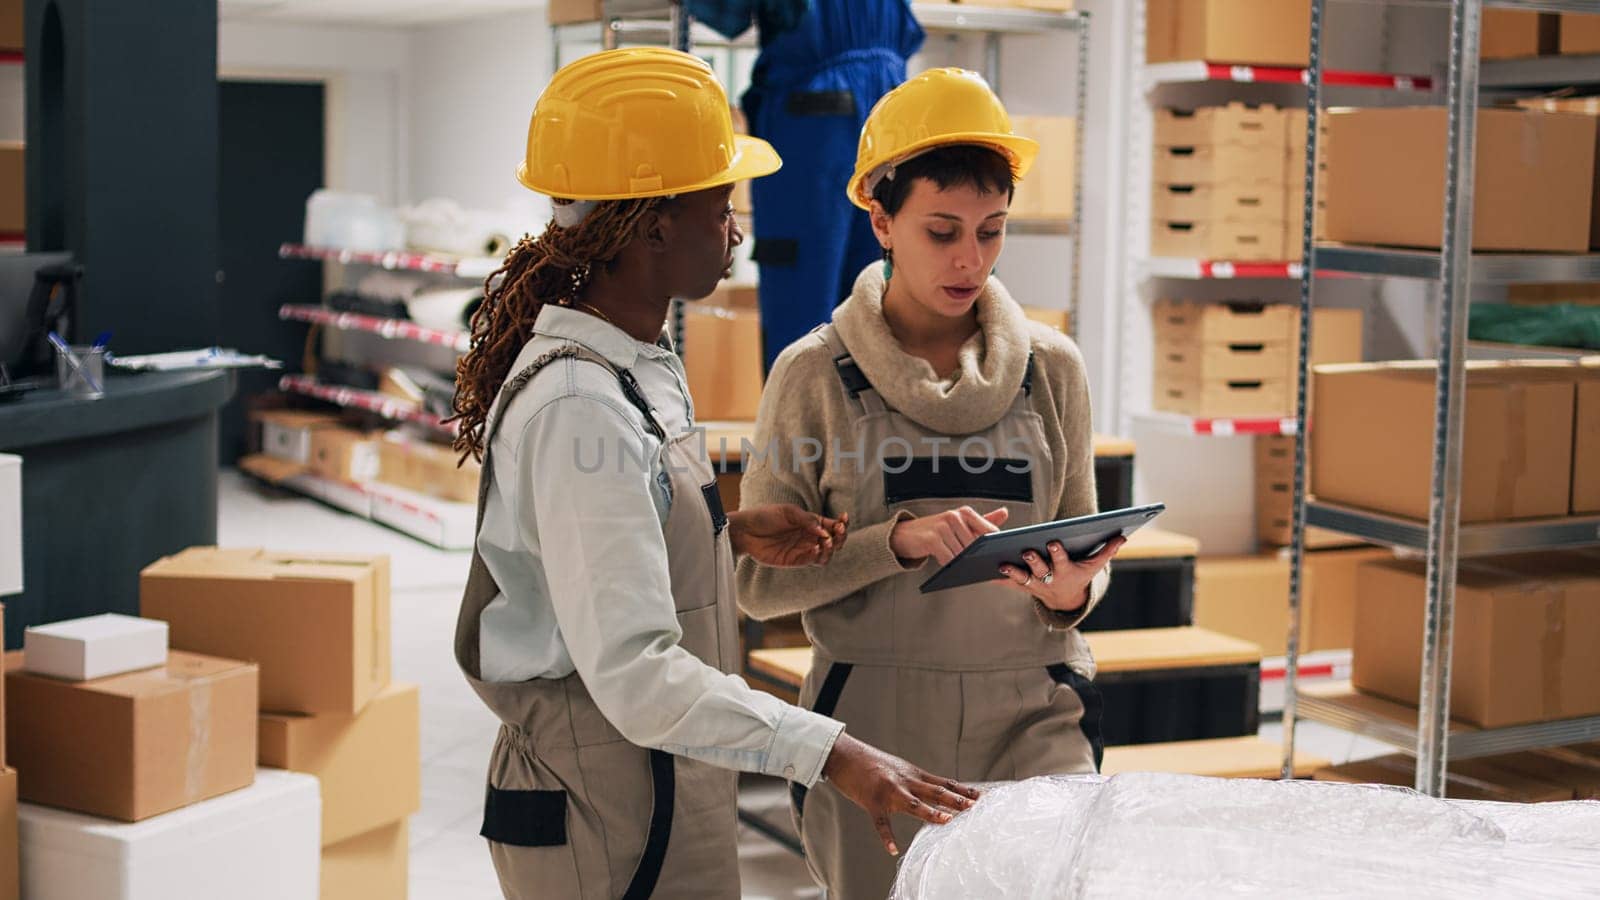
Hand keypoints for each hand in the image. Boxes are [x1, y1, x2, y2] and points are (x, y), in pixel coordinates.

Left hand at [728, 504, 847, 566]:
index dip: (842, 524)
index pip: (832, 526)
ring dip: (830, 549)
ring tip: (826, 541)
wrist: (746, 530)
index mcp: (811, 524)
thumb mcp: (789, 512)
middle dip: (840, 538)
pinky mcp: (794, 561)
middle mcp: (809, 538)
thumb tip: (824, 530)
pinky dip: (816, 556)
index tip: (843, 521)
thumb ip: (807, 520)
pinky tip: (815, 549)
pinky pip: (811, 562)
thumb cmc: (766, 517)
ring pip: (826, 555)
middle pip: (834, 542)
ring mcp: (803, 550)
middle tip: (838, 532)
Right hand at [821, 732, 980, 855]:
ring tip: (947, 821)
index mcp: (913, 774)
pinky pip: (881, 823)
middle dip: (956, 800)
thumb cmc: (871, 763)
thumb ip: (915, 781)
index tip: (981, 796)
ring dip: (931, 813)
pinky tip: (893, 849)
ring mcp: (889, 792)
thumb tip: (933, 792)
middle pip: (935, 792)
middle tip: (974, 807)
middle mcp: (905, 782)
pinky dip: (887, 837)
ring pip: (914, 804)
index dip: (962, 790)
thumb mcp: (898, 768)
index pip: (943, 783)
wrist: (845, 756)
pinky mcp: (872, 802)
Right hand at [889, 506, 1009, 565]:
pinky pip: (948, 558)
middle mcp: (954, 516)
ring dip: (962, 563)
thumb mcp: (959, 523)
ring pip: (962, 554)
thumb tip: (1005, 512)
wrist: (904, 535)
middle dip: (977, 557)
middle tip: (978, 566)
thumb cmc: (935, 531)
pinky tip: (948, 566)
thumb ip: (982, 520)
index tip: (997, 555)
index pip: (988, 531)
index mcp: (965, 512)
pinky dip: (949, 565)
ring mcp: (942, 526)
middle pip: (976, 546)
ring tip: (961, 566)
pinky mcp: (931, 539)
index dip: (993, 545)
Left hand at [997, 535, 1124, 612]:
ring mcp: (1035, 584)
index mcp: (1066, 571)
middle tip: (1026, 551)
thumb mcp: (1093, 566)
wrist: (1065, 600)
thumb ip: (1107, 551)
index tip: (1053, 542)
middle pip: (1040, 569)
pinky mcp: (1022, 586)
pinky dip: (999, 580)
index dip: (1057, 552)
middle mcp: (1049, 578)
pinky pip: (1009, 583)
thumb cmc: (1079, 574)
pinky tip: (984, 573)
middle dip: (1033, 561)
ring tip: (1001, 564)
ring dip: (1012, 572)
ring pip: (1022, 578)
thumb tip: (1123, 536)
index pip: (1061, 560)